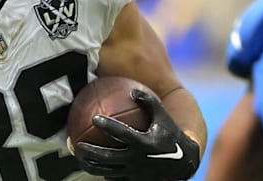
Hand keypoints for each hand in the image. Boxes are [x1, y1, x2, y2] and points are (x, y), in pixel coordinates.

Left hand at [74, 89, 200, 180]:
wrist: (184, 162)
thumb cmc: (171, 134)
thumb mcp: (163, 116)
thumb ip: (148, 102)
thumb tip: (132, 90)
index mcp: (144, 143)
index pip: (122, 133)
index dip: (107, 126)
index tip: (94, 118)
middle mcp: (138, 159)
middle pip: (108, 157)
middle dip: (91, 152)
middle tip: (78, 145)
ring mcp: (135, 172)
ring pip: (108, 170)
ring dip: (91, 165)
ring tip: (79, 158)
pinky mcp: (135, 180)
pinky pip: (114, 177)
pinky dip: (102, 173)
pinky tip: (92, 166)